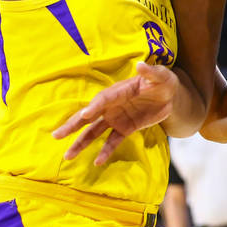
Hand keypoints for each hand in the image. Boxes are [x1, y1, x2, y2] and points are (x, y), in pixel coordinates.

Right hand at [53, 62, 178, 164]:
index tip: (85, 114)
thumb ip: (150, 72)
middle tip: (56, 135)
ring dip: (81, 143)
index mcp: (119, 91)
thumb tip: (140, 65)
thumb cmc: (162, 81)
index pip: (104, 99)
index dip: (94, 106)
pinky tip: (97, 162)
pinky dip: (105, 151)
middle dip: (73, 125)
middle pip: (89, 116)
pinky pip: (112, 142)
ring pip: (94, 131)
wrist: (170, 96)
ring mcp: (116, 118)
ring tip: (68, 156)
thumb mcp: (161, 75)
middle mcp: (112, 106)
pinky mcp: (125, 129)